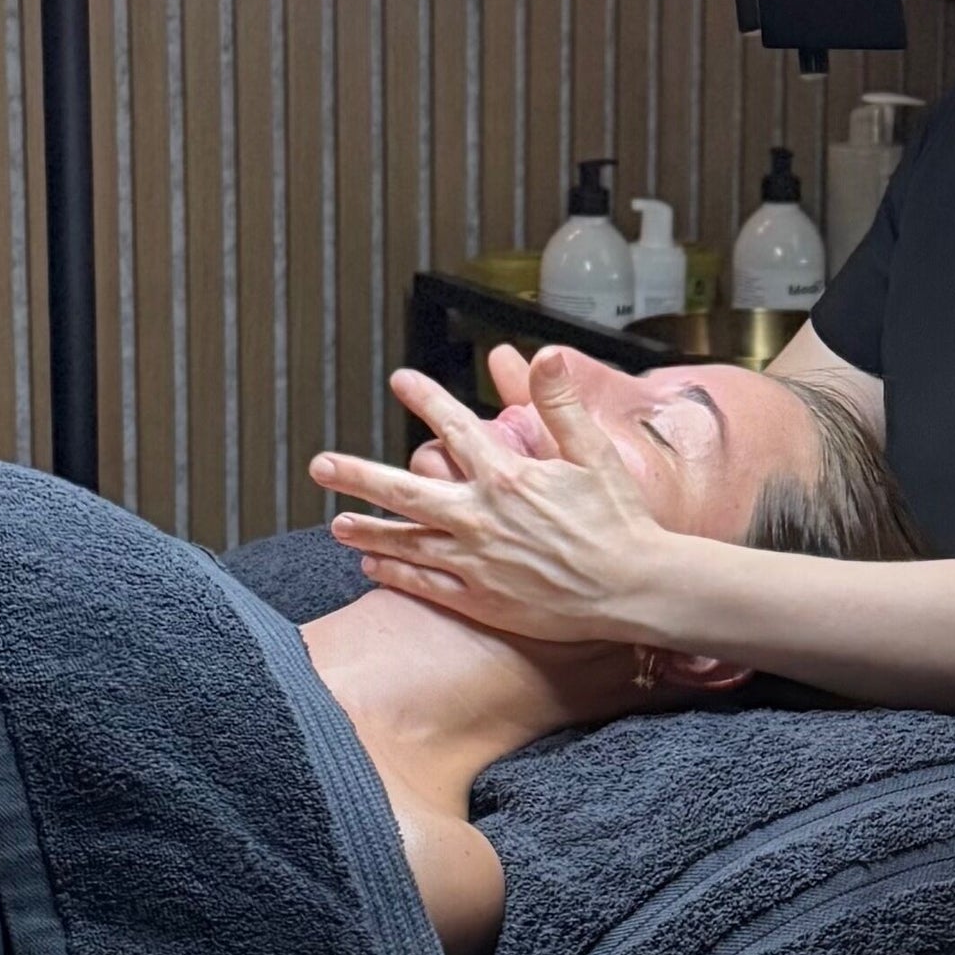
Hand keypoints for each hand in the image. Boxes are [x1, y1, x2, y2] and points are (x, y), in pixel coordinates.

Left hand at [308, 360, 682, 644]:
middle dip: (357, 474)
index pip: (454, 428)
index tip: (399, 380)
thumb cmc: (620, 521)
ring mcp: (476, 562)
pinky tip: (372, 564)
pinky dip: (395, 572)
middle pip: (403, 492)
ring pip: (406, 542)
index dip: (425, 399)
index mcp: (508, 477)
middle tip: (319, 465)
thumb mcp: (596, 454)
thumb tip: (543, 354)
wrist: (634, 589)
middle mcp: (482, 518)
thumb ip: (561, 404)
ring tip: (335, 522)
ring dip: (367, 529)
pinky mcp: (481, 600)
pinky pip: (426, 583)